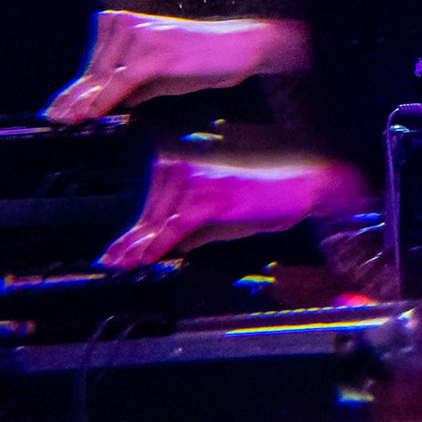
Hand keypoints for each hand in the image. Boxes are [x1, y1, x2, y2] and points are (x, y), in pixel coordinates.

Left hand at [46, 11, 310, 121]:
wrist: (238, 49)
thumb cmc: (198, 61)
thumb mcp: (154, 78)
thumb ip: (125, 90)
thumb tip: (96, 111)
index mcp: (120, 25)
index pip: (90, 67)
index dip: (71, 94)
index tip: (52, 115)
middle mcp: (124, 25)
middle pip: (91, 73)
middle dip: (71, 101)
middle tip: (50, 124)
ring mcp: (139, 35)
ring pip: (102, 78)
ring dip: (82, 104)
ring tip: (65, 125)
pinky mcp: (154, 50)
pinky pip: (122, 80)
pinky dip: (105, 100)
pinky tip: (90, 116)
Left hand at [97, 152, 367, 268]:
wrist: (309, 184)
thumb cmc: (275, 194)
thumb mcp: (226, 214)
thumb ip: (193, 227)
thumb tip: (165, 245)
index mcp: (191, 157)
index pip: (156, 197)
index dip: (137, 227)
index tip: (120, 246)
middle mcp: (189, 160)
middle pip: (152, 208)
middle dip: (133, 238)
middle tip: (112, 260)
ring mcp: (198, 176)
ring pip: (160, 218)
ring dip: (142, 245)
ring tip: (126, 264)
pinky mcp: (209, 194)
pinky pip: (176, 225)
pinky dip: (160, 244)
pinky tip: (147, 258)